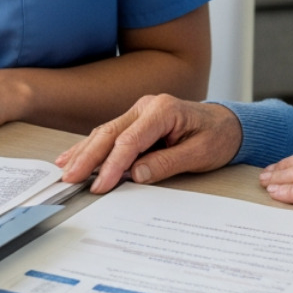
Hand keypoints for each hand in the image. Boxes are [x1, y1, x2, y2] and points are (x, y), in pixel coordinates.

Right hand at [55, 94, 242, 193]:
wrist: (227, 125)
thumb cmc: (216, 137)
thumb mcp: (199, 153)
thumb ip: (166, 163)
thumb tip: (135, 175)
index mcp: (163, 109)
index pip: (130, 140)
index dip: (112, 165)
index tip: (100, 186)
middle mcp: (146, 106)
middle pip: (110, 133)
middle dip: (88, 158)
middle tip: (69, 179)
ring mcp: (138, 112)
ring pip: (104, 132)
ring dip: (84, 153)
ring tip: (65, 171)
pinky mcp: (135, 121)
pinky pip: (109, 135)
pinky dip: (90, 147)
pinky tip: (72, 157)